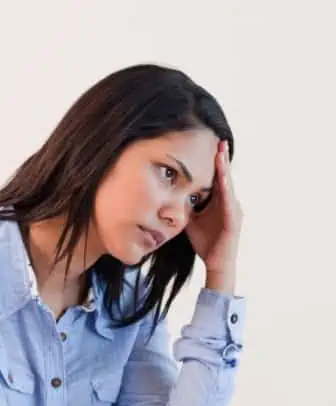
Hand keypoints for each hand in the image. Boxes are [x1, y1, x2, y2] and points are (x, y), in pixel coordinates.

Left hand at [187, 141, 241, 289]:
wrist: (216, 264)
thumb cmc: (205, 242)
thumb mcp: (190, 220)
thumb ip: (185, 207)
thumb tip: (170, 196)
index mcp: (220, 203)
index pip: (217, 178)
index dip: (215, 163)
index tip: (211, 146)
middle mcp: (230, 203)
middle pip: (225, 177)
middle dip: (222, 159)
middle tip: (219, 141)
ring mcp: (234, 211)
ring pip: (228, 185)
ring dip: (224, 169)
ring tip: (221, 152)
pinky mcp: (233, 219)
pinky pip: (228, 200)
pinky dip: (225, 187)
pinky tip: (222, 176)